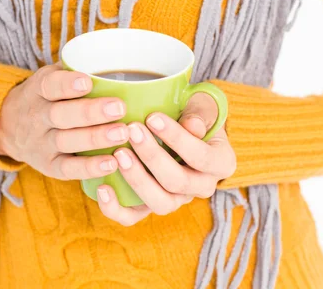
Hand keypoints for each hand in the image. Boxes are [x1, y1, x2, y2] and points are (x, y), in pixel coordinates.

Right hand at [0, 64, 129, 179]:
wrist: (7, 126)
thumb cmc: (45, 96)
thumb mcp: (50, 76)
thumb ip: (75, 68)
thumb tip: (114, 57)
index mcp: (39, 89)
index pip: (50, 85)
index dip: (67, 84)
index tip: (87, 82)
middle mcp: (38, 117)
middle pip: (62, 115)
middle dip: (91, 112)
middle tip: (119, 108)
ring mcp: (42, 143)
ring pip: (67, 141)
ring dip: (96, 138)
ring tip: (123, 133)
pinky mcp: (48, 165)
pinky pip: (68, 168)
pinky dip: (89, 167)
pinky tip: (112, 163)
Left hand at [96, 93, 235, 225]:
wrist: (181, 127)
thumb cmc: (192, 112)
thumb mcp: (202, 106)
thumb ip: (200, 113)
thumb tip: (192, 125)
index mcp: (220, 163)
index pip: (201, 157)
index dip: (177, 138)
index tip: (152, 117)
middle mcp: (201, 186)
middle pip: (178, 182)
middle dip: (152, 156)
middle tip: (131, 131)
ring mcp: (176, 199)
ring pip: (159, 202)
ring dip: (137, 179)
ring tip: (119, 154)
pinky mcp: (150, 205)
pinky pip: (133, 217)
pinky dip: (116, 208)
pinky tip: (102, 188)